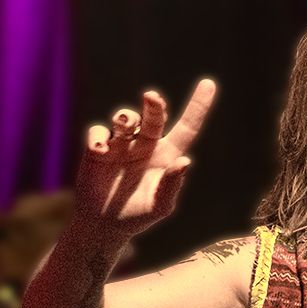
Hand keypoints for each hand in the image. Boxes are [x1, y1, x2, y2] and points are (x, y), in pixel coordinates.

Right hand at [73, 79, 215, 236]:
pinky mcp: (97, 149)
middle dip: (154, 105)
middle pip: (154, 117)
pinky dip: (98, 137)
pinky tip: (100, 150)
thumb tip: (185, 161)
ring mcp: (122, 144)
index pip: (188, 126)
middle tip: (152, 98)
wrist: (106, 224)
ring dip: (125, 117)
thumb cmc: (139, 214)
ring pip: (126, 119)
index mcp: (168, 154)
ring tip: (123, 124)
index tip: (209, 83)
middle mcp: (146, 144)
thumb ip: (172, 184)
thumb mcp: (160, 205)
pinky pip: (98, 133)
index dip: (198, 106)